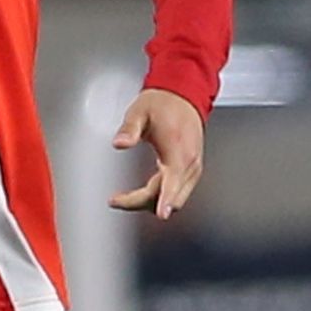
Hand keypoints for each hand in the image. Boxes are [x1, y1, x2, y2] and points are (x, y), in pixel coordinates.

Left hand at [109, 88, 205, 219]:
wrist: (182, 96)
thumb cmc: (162, 104)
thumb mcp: (139, 112)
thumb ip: (128, 129)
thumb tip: (119, 143)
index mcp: (179, 152)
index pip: (172, 184)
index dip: (165, 201)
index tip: (161, 214)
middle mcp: (189, 163)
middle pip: (171, 198)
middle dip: (144, 204)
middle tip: (117, 200)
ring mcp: (193, 167)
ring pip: (176, 198)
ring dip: (153, 202)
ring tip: (124, 198)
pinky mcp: (191, 168)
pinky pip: (178, 191)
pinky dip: (162, 196)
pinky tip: (144, 193)